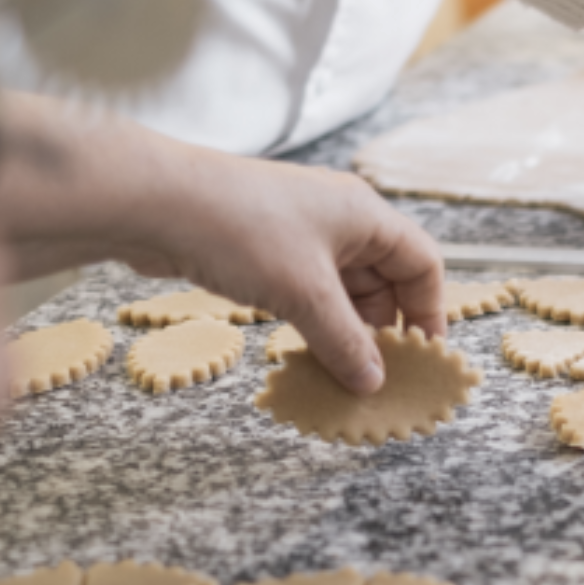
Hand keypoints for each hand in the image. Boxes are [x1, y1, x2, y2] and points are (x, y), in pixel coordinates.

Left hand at [121, 158, 445, 395]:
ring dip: (346, 330)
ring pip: (344, 290)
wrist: (153, 202)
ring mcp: (301, 233)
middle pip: (384, 280)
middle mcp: (340, 220)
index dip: (430, 311)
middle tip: (377, 375)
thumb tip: (372, 382)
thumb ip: (345, 342)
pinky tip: (306, 353)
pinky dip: (314, 323)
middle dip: (384, 329)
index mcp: (365, 215)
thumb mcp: (305, 294)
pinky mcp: (267, 249)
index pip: (421, 263)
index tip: (423, 356)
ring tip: (341, 373)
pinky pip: (308, 292)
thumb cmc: (240, 230)